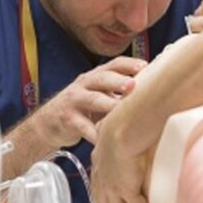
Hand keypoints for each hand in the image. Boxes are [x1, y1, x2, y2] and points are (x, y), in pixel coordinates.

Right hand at [29, 56, 145, 146]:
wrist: (49, 123)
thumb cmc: (83, 109)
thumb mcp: (100, 95)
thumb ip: (119, 92)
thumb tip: (154, 91)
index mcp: (96, 76)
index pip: (113, 65)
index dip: (128, 64)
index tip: (146, 66)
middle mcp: (84, 84)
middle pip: (102, 78)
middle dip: (118, 80)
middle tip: (133, 86)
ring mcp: (74, 101)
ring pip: (92, 100)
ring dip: (108, 104)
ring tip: (121, 110)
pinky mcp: (67, 119)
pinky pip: (83, 126)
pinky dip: (94, 133)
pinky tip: (106, 138)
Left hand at [91, 111, 153, 202]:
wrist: (126, 126)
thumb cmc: (122, 119)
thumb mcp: (110, 124)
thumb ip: (109, 128)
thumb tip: (109, 124)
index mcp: (100, 160)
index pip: (99, 184)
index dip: (103, 197)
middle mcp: (104, 177)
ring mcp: (114, 185)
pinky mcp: (127, 189)